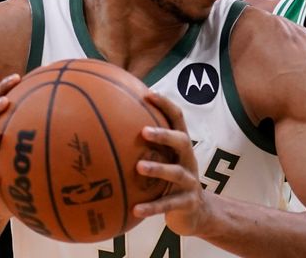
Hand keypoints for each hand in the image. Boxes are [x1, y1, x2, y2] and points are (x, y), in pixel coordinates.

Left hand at [133, 92, 210, 236]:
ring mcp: (190, 182)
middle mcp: (188, 160)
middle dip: (164, 135)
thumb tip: (109, 128)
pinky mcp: (187, 203)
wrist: (196, 213)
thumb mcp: (165, 161)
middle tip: (144, 131)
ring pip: (176, 173)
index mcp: (181, 147)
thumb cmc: (171, 181)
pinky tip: (135, 210)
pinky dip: (151, 207)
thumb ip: (146, 146)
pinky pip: (168, 205)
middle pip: (181, 141)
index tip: (148, 94)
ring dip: (158, 169)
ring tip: (139, 167)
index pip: (177, 119)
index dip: (165, 105)